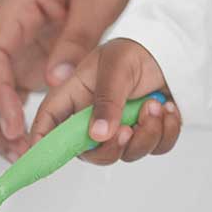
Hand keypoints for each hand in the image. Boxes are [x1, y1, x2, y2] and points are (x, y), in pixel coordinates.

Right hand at [0, 0, 141, 160]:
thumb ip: (77, 38)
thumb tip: (55, 82)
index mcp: (15, 5)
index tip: (14, 125)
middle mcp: (7, 25)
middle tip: (16, 150)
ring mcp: (16, 41)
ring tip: (23, 151)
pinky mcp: (30, 54)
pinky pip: (13, 87)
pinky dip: (17, 112)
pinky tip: (34, 135)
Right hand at [29, 38, 181, 164]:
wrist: (171, 48)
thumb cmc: (135, 49)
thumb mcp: (116, 66)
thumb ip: (107, 100)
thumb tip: (98, 136)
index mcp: (74, 97)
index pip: (47, 124)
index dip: (41, 145)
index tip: (43, 162)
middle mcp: (93, 118)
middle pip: (90, 154)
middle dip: (111, 148)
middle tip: (127, 129)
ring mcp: (120, 128)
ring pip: (125, 155)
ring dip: (145, 134)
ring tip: (155, 106)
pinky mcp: (147, 132)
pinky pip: (155, 148)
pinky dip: (165, 133)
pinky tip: (168, 109)